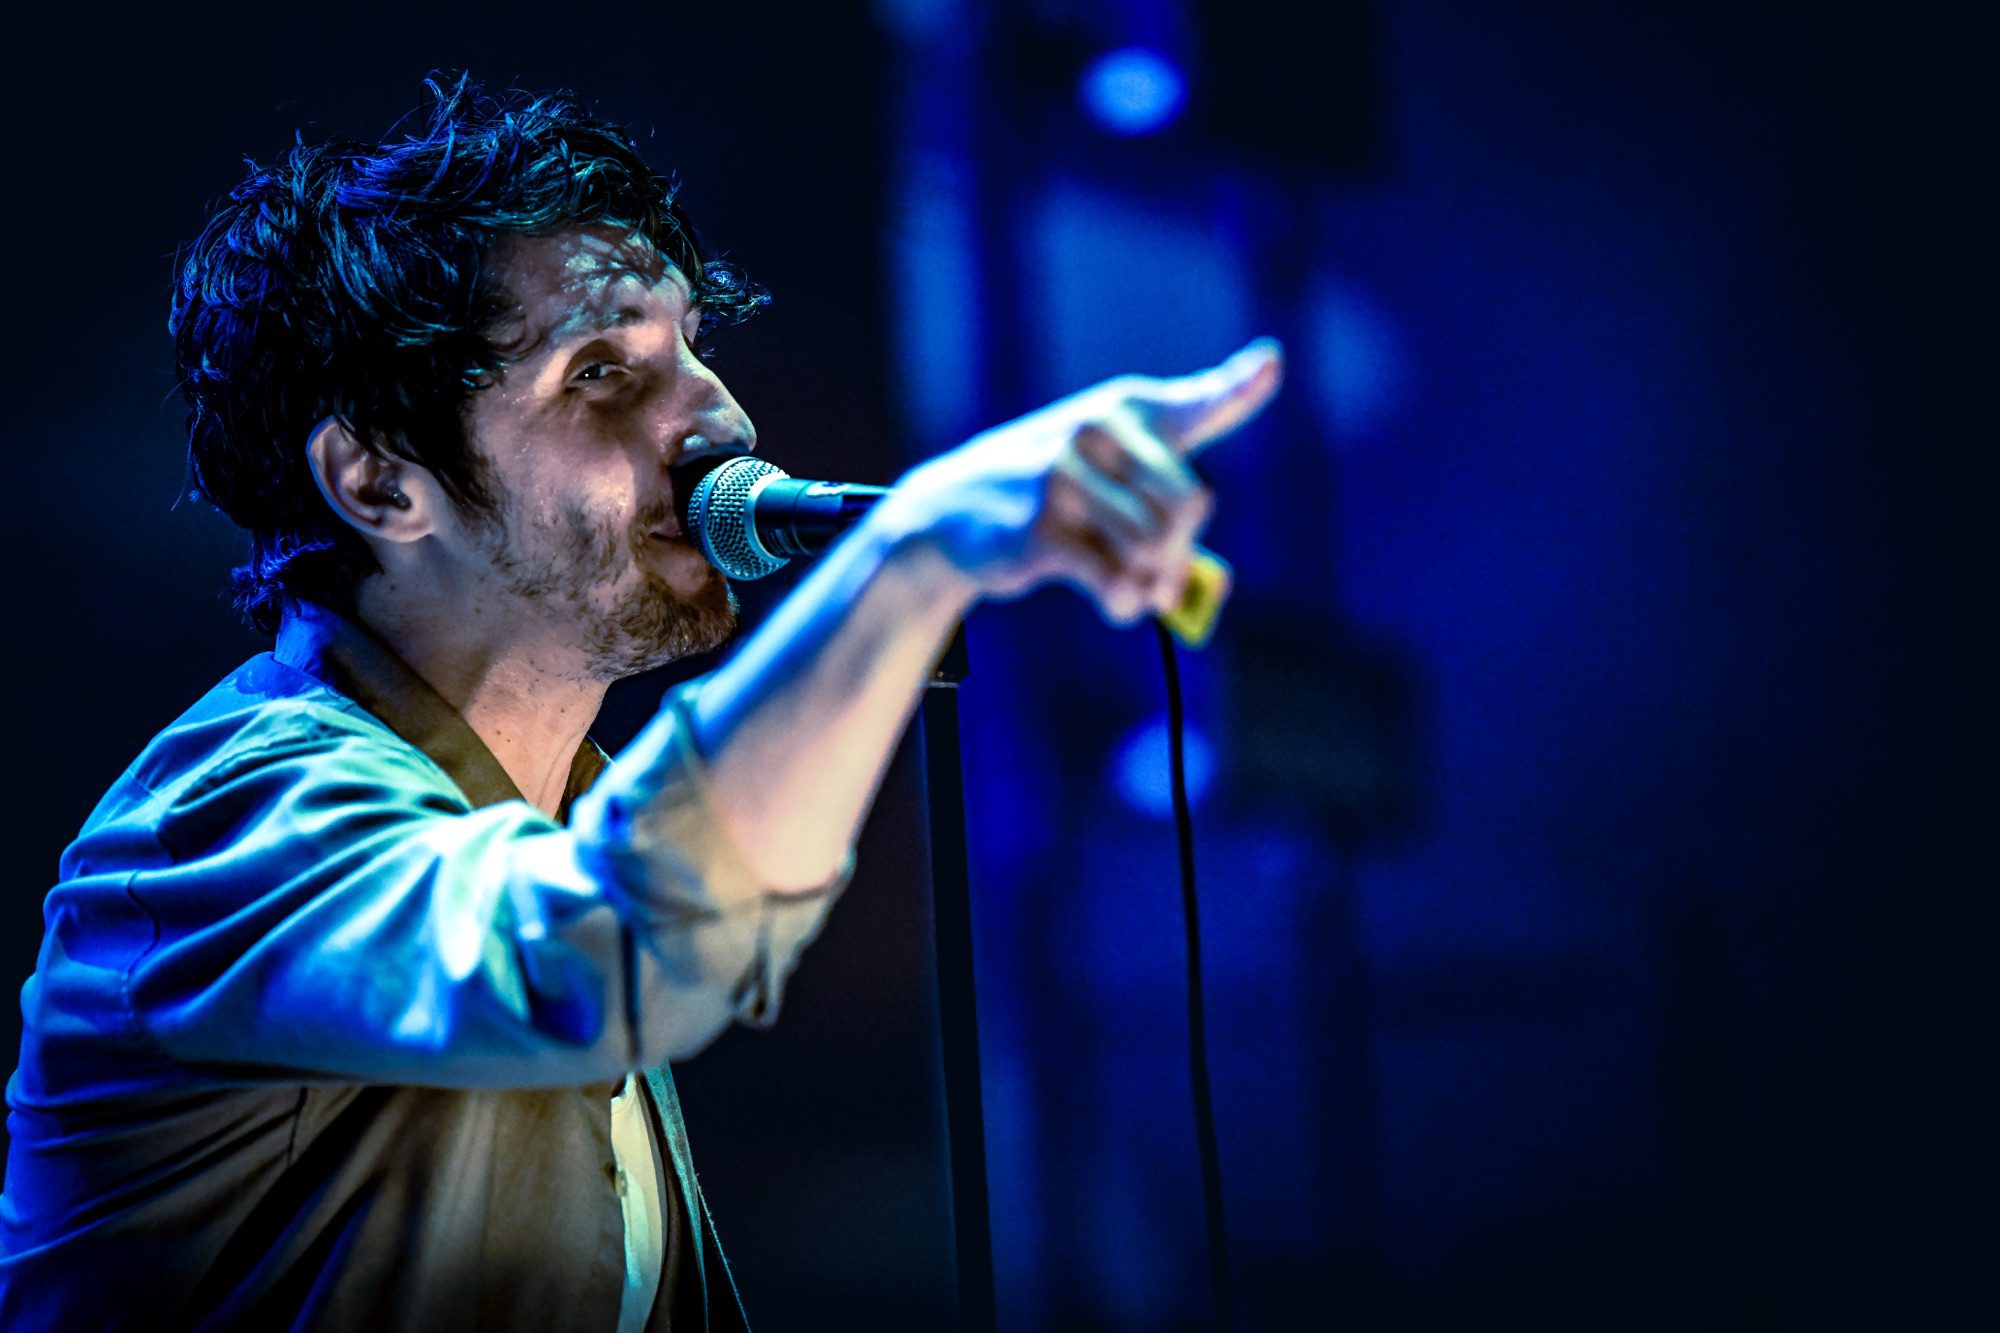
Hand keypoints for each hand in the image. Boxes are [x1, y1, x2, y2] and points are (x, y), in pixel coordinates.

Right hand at [877, 339, 1283, 624]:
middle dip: (1182, 552)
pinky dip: (1125, 603)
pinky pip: (1114, 580)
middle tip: (1162, 576)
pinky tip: (1117, 603)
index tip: (1271, 364)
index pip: (1196, 401)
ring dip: (1153, 584)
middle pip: (1189, 504)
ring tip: (1137, 591)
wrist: (947, 512)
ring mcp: (1063, 477)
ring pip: (1153, 546)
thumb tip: (1184, 573)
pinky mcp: (1040, 529)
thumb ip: (1163, 489)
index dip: (1238, 385)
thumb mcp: (1101, 466)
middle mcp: (1094, 431)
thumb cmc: (1045, 489)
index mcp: (1121, 409)